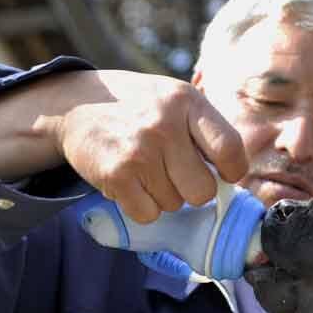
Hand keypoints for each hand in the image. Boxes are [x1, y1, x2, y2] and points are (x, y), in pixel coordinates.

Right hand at [54, 71, 247, 221]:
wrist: (78, 104)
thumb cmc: (140, 107)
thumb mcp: (176, 99)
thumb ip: (206, 129)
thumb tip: (235, 177)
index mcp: (187, 101)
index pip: (230, 148)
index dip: (233, 171)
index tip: (223, 173)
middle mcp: (165, 124)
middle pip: (203, 190)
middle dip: (193, 189)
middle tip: (176, 173)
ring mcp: (139, 150)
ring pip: (174, 204)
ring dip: (163, 195)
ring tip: (146, 168)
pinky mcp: (116, 175)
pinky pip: (148, 214)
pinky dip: (141, 205)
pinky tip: (131, 181)